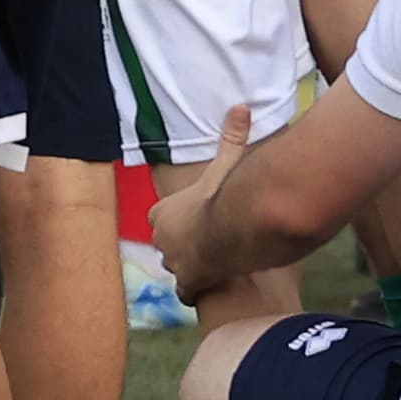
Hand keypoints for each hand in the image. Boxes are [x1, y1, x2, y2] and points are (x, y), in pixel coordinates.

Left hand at [144, 104, 254, 301]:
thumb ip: (230, 139)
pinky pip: (187, 291)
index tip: (196, 220)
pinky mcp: (188, 282)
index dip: (179, 221)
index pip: (162, 218)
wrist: (230, 231)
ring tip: (214, 264)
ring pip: (177, 267)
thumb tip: (240, 108)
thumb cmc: (224, 196)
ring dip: (192, 267)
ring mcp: (173, 263)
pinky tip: (211, 287)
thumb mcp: (226, 165)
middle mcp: (160, 239)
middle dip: (184, 245)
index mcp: (162, 213)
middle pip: (168, 244)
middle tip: (208, 243)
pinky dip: (196, 291)